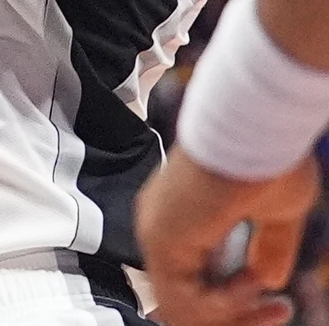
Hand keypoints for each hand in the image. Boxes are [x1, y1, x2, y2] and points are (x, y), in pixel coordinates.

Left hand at [137, 146, 318, 325]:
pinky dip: (219, 306)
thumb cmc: (266, 155)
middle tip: (276, 312)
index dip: (235, 303)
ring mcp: (157, 232)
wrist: (255, 127)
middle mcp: (160, 225)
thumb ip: (267, 248)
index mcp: (179, 217)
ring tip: (266, 298)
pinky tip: (249, 287)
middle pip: (183, 298)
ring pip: (180, 305)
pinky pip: (181, 299)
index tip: (277, 306)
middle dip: (235, 315)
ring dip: (230, 312)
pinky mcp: (163, 239)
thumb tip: (268, 279)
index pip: (192, 281)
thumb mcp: (276, 214)